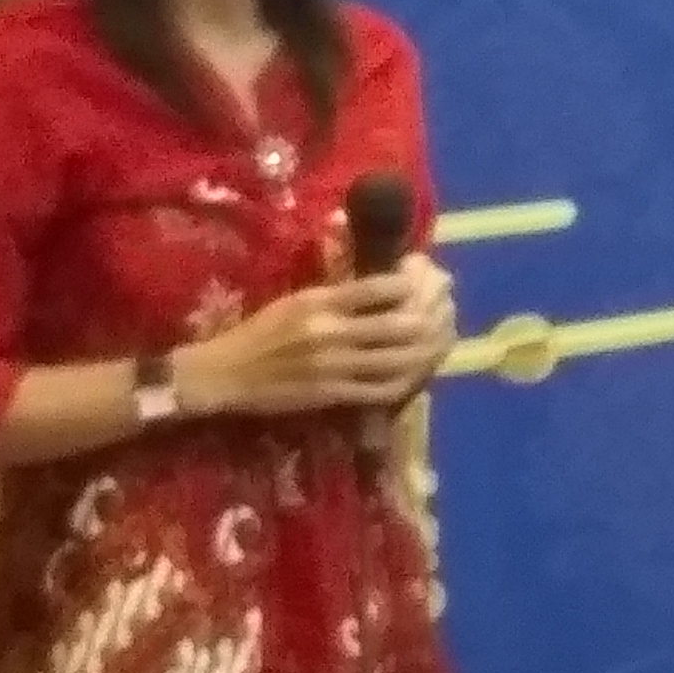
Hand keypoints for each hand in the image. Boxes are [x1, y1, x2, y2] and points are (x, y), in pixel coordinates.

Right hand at [174, 261, 458, 417]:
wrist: (226, 373)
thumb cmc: (261, 332)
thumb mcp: (296, 300)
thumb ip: (336, 293)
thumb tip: (382, 280)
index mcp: (320, 302)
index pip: (379, 287)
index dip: (413, 282)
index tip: (428, 277)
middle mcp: (331, 332)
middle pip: (399, 324)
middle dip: (431, 315)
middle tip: (447, 309)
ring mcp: (334, 367)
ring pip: (398, 359)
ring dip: (428, 350)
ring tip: (443, 339)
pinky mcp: (332, 395)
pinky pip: (381, 390)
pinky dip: (407, 380)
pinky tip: (420, 371)